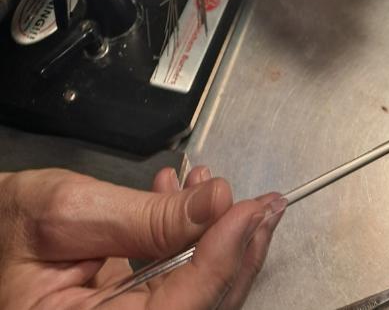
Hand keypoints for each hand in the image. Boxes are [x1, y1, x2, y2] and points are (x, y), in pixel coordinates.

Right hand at [0, 165, 284, 309]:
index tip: (250, 211)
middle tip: (265, 204)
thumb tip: (217, 201)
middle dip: (238, 251)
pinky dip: (194, 239)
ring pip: (197, 296)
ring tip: (217, 188)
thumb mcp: (70, 212)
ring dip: (219, 238)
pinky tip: (191, 197)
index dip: (222, 260)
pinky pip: (179, 283)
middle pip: (200, 307)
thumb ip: (146, 216)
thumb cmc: (10, 227)